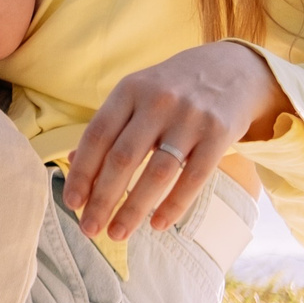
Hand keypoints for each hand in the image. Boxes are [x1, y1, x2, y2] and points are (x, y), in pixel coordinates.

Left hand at [64, 40, 288, 238]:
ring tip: (117, 233)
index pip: (97, 136)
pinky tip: (157, 225)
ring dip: (133, 208)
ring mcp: (190, 118)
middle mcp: (158, 102)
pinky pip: (194, 178)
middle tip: (89, 229)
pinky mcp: (219, 134)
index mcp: (129, 90)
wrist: (232, 68)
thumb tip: (75, 164)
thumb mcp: (136, 94)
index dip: (81, 172)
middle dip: (102, 199)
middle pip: (122, 158)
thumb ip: (108, 126)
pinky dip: (174, 205)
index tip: (71, 203)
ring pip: (156, 173)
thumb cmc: (172, 89)